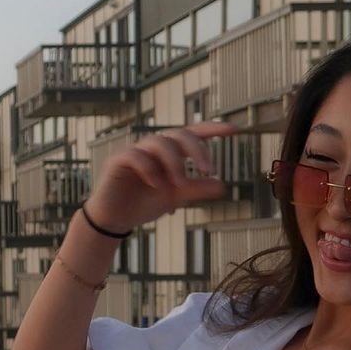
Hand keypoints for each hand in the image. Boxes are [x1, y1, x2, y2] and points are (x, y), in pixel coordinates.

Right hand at [84, 121, 237, 231]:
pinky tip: (157, 186)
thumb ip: (196, 189)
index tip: (234, 130)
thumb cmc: (145, 204)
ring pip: (158, 142)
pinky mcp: (118, 160)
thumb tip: (222, 185)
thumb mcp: (176, 197)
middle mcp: (153, 147)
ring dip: (174, 162)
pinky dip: (149, 169)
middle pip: (178, 134)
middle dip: (195, 150)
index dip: (212, 129)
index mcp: (169, 152)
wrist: (116, 219)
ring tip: (179, 184)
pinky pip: (136, 156)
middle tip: (207, 170)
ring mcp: (135, 151)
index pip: (192, 134)